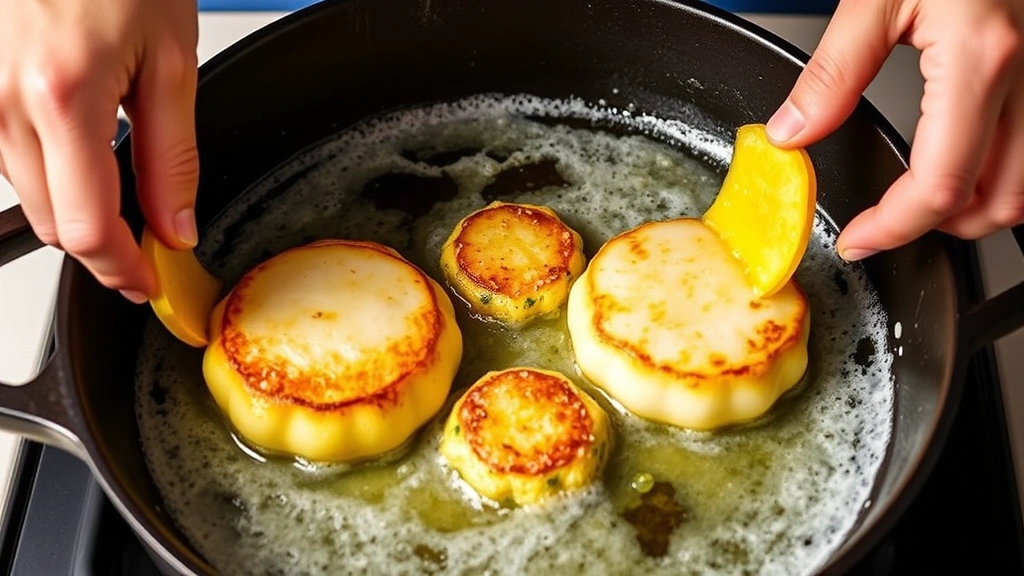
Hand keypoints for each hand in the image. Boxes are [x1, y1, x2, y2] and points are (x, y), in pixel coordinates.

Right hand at [0, 0, 199, 301]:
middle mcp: (7, 104)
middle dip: (105, 248)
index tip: (150, 283)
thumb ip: (174, 158)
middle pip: (53, 223)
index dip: (122, 269)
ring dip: (79, 211)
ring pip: (31, 195)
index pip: (86, 227)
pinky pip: (13, 159)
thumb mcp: (172, 64)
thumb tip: (175, 226)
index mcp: (63, 99)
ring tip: (128, 203)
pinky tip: (87, 161)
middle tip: (151, 251)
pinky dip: (54, 175)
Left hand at [766, 0, 1023, 260]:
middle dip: (937, 227)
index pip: (939, 186)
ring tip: (921, 197)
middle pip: (999, 203)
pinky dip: (1002, 174)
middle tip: (886, 221)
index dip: (892, 228)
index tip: (857, 240)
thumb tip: (792, 133)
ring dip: (975, 207)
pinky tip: (964, 159)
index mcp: (981, 60)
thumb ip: (832, 74)